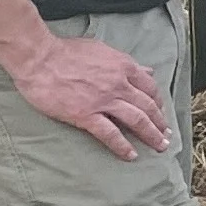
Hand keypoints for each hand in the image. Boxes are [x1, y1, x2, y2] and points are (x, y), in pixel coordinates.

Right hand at [3, 27, 172, 159]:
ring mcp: (104, 101)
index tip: (161, 112)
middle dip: (160, 123)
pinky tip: (131, 155)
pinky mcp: (86, 115)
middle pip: (148, 107)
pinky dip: (122, 146)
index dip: (158, 102)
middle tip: (167, 135)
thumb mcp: (102, 49)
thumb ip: (125, 62)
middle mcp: (119, 84)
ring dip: (151, 135)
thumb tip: (146, 70)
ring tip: (159, 147)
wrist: (39, 58)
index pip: (150, 88)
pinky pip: (110, 134)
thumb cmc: (66, 51)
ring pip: (136, 121)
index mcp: (123, 67)